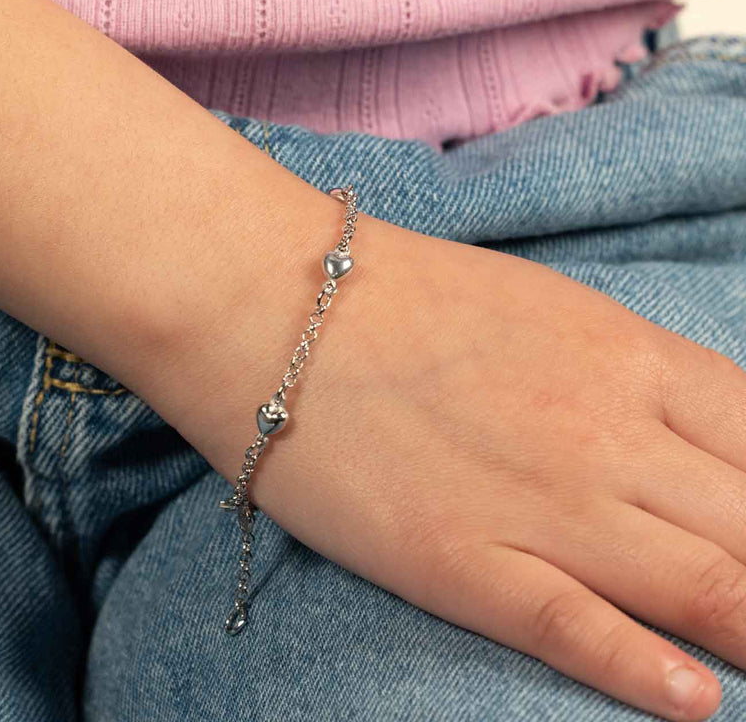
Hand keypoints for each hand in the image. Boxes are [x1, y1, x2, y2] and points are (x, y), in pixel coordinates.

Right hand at [164, 210, 745, 721]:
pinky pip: (573, 624)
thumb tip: (689, 426)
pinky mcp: (457, 558)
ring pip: (699, 583)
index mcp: (625, 356)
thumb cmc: (403, 294)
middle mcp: (605, 432)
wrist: (277, 305)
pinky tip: (690, 697)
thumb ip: (627, 368)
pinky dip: (643, 669)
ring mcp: (537, 501)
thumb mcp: (543, 307)